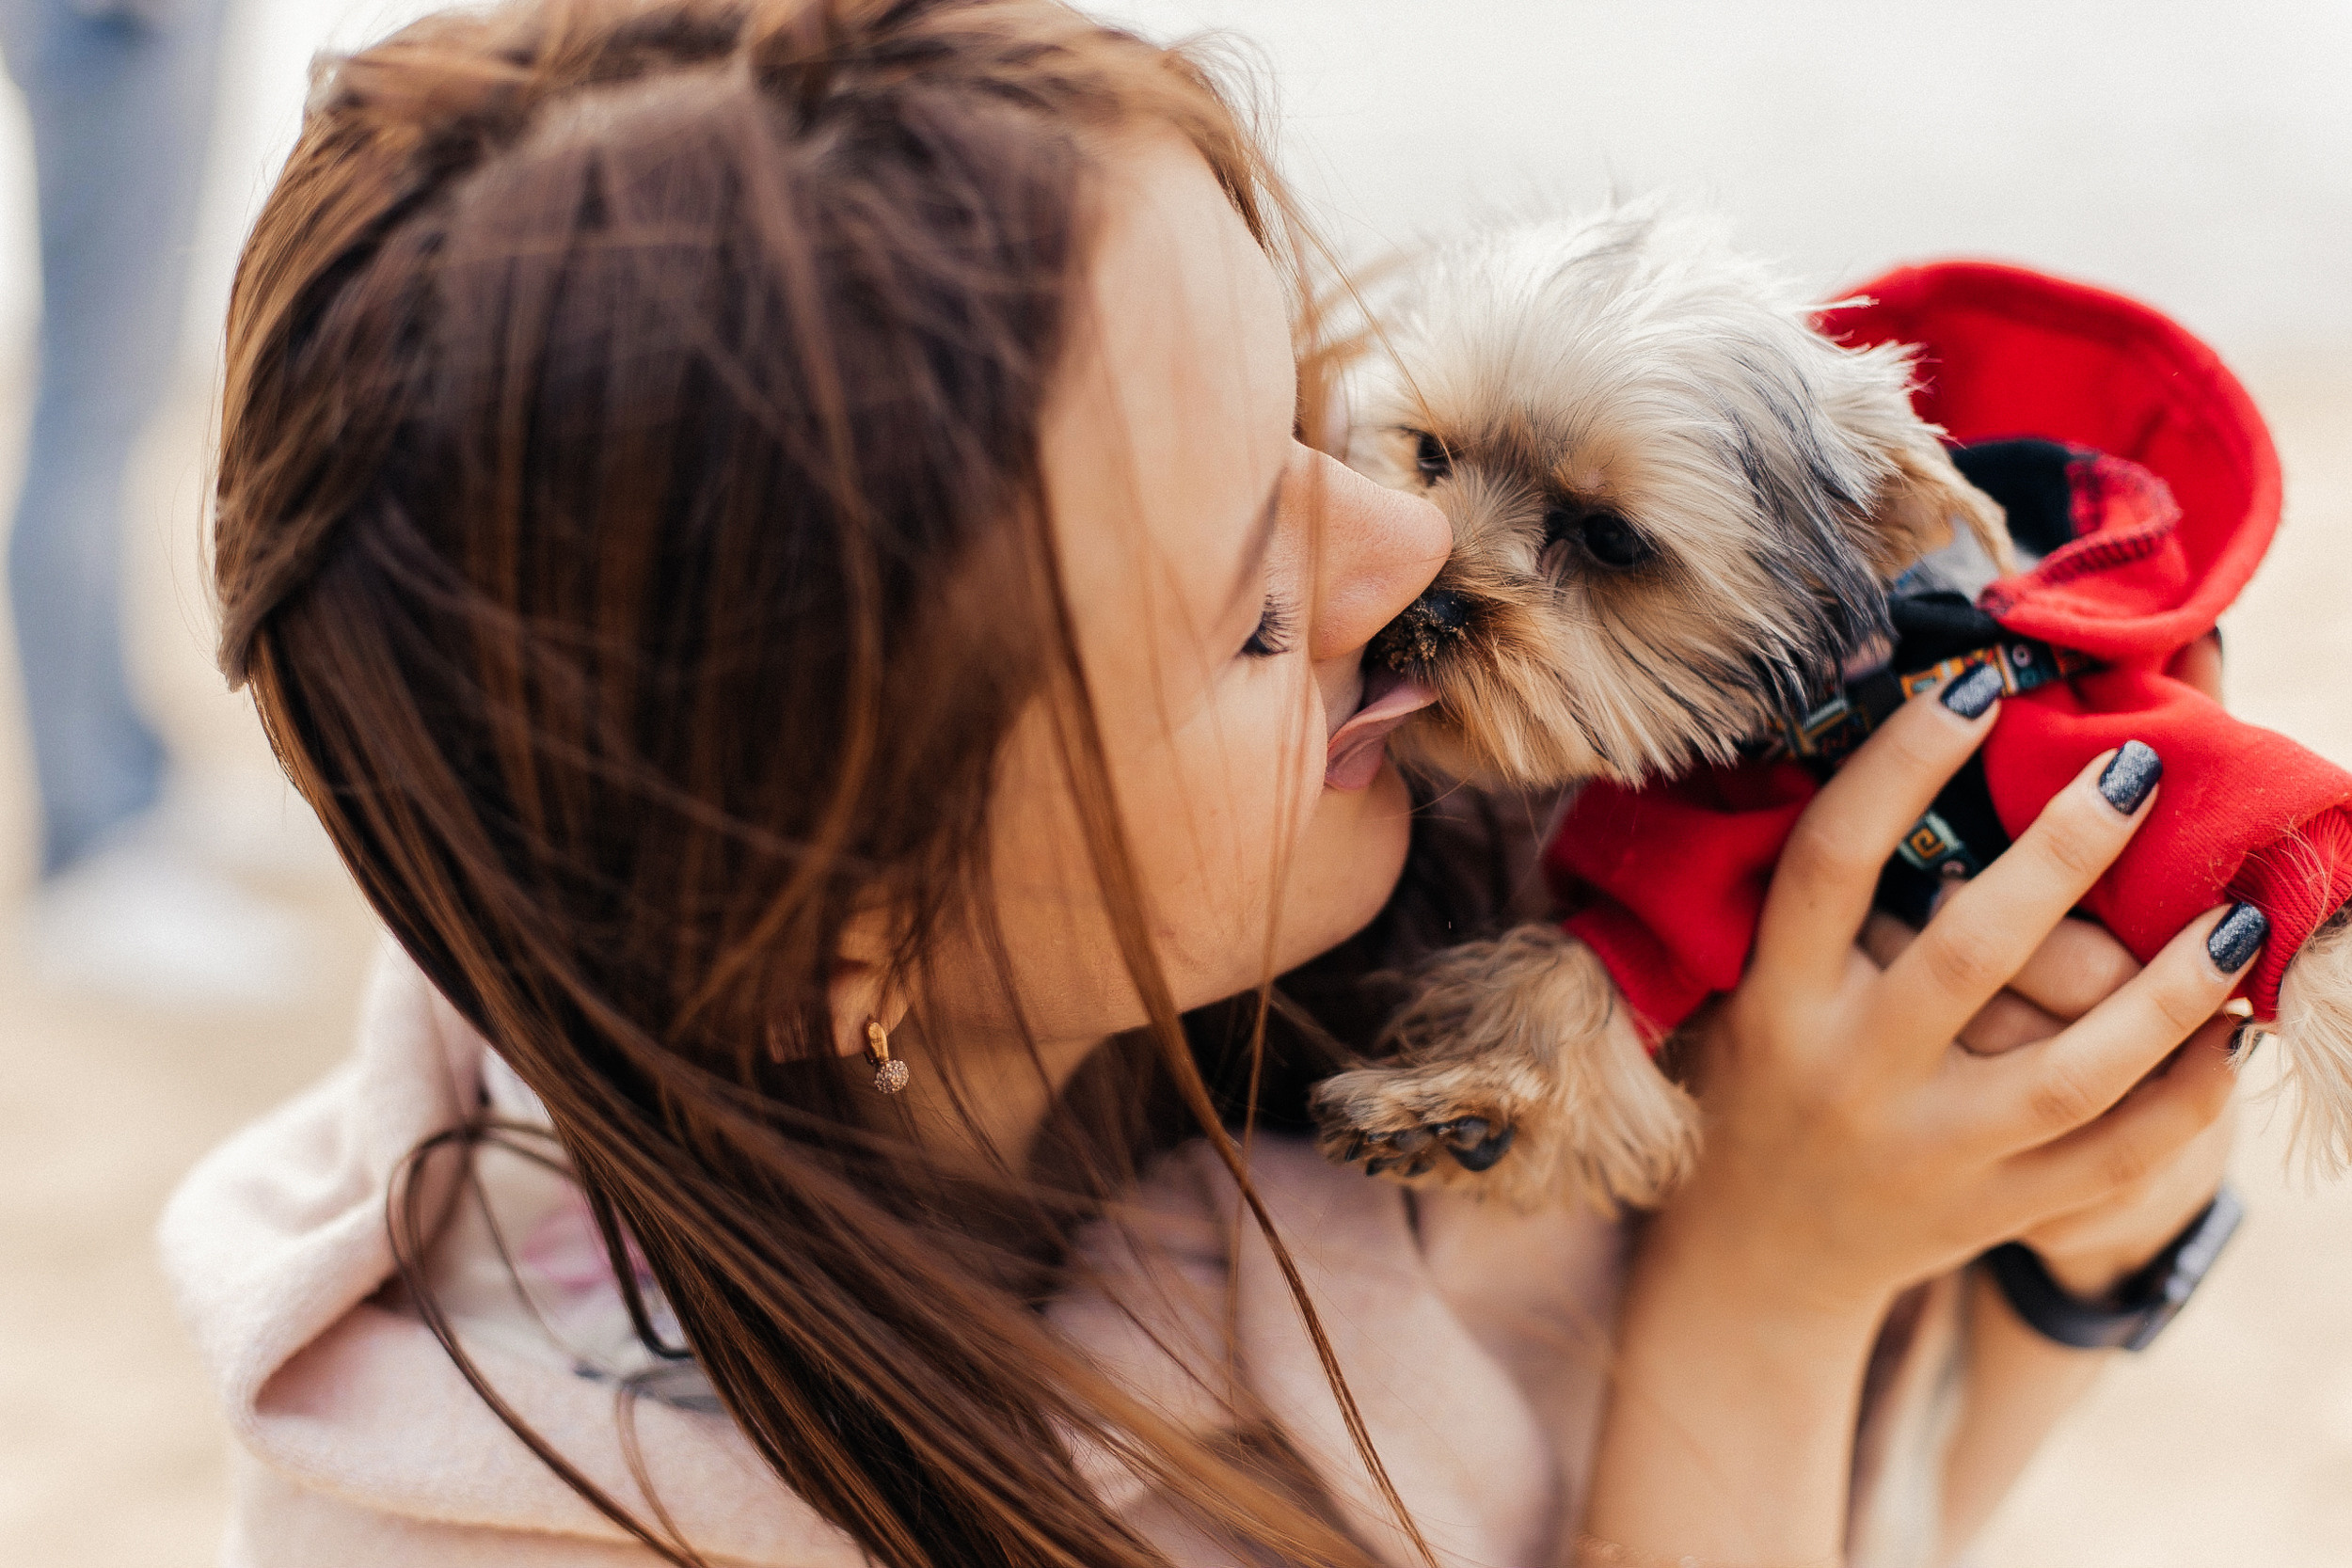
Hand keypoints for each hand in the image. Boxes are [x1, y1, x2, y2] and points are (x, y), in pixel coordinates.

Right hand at [1652, 685, 2249, 1325]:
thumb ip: (1825, 906)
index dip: (1900, 766)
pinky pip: (2110, 1160)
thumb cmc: (1762, 1081)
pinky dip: (2181, 1099)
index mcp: (1779, 999)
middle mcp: (1848, 1072)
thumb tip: (1928, 749)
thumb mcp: (1756, 989)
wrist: (1756, 1254)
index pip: (1832, 862)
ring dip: (2165, 992)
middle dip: (2063, 854)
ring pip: (2068, 1073)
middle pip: (1967, 953)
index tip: (1977, 687)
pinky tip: (2228, 1034)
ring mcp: (1925, 1152)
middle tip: (2137, 771)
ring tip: (2234, 917)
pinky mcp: (1991, 1213)